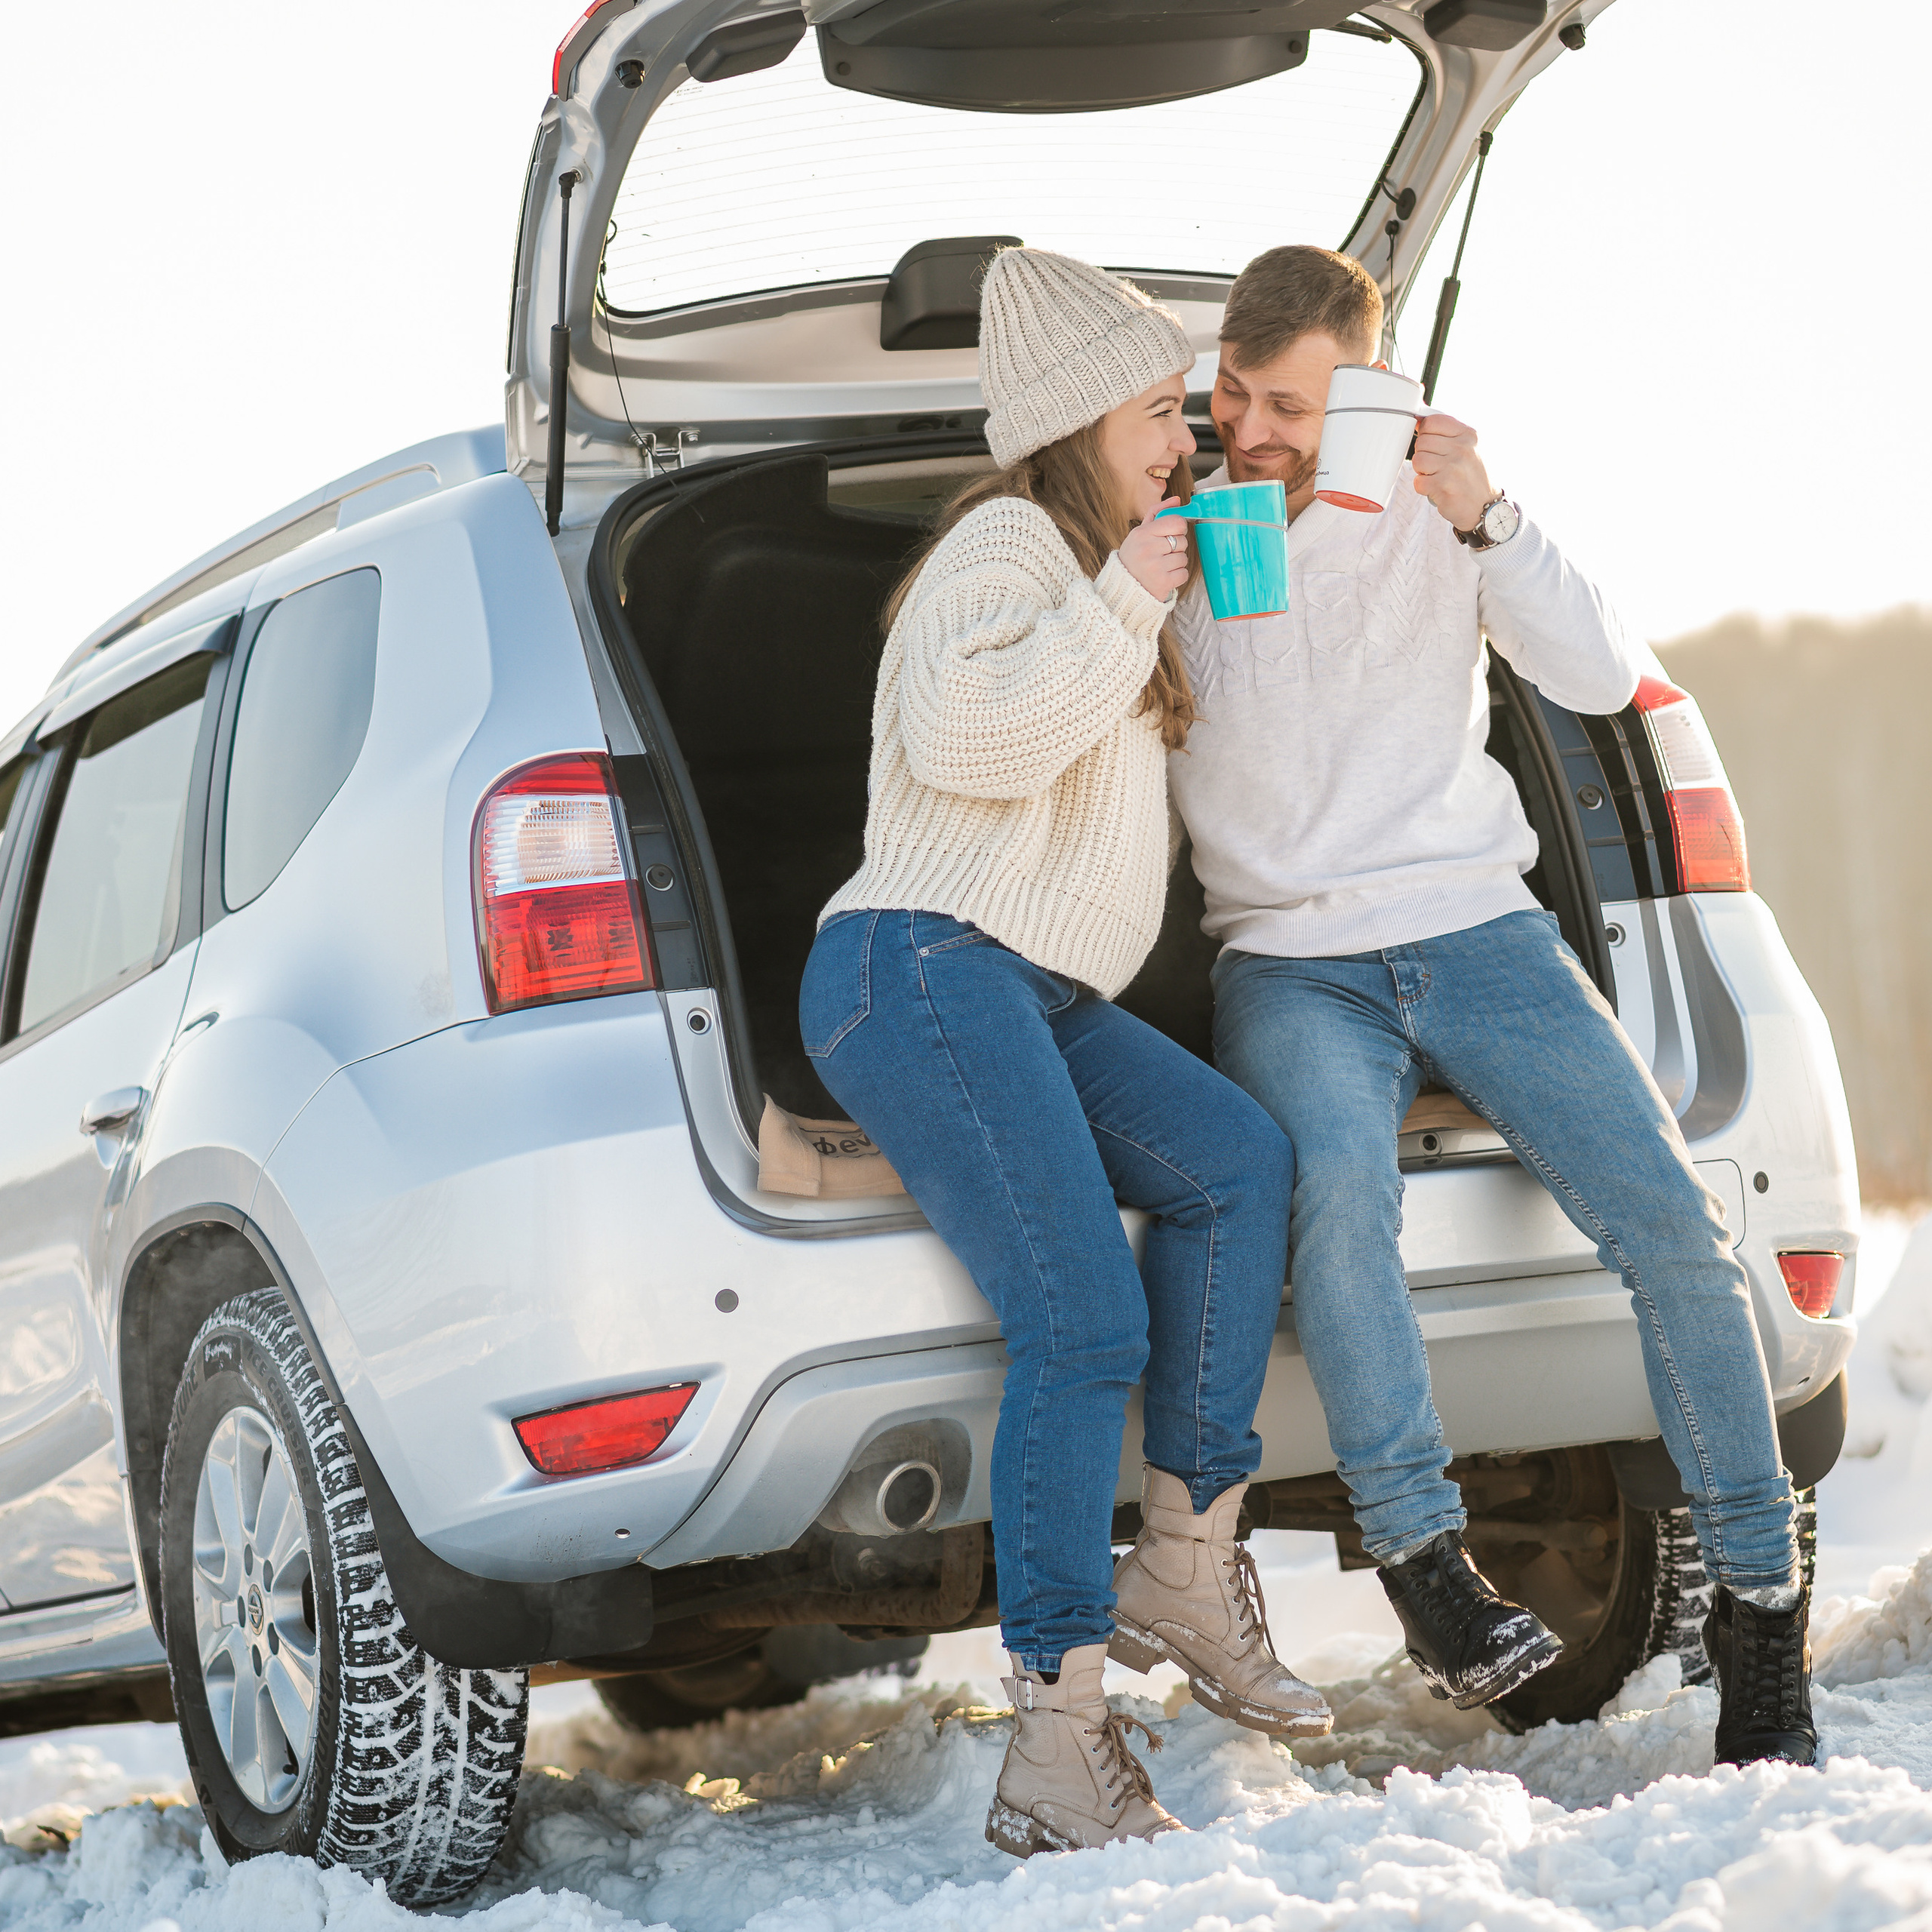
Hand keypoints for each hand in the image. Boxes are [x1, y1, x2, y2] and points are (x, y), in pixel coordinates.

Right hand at [1119, 500, 1189, 599]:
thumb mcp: (1140, 532)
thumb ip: (1157, 513)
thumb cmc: (1134, 557)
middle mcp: (1148, 549)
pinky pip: (1184, 574)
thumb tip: (1177, 500)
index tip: (1171, 534)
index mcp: (1142, 533)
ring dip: (1176, 563)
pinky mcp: (1163, 583)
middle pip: (1182, 541)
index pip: (1177, 522)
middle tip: (1162, 554)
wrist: (1123, 587)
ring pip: (1184, 558)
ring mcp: (1155, 567)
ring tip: (1162, 566)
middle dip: (1176, 548)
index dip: (1179, 528)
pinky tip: (1165, 576)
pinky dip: (1177, 576)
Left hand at [1411, 413, 1494, 532]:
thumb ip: (1451, 434)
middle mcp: (1462, 449)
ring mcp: (1453, 467)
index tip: (1430, 443)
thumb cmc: (1474, 477)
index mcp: (1469, 435)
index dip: (1425, 432)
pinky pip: (1418, 481)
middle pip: (1422, 441)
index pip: (1432, 421)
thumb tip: (1420, 422)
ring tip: (1437, 476)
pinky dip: (1424, 487)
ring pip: (1418, 460)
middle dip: (1424, 454)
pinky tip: (1437, 488)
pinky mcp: (1443, 486)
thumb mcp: (1472, 447)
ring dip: (1422, 471)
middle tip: (1436, 465)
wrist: (1486, 507)